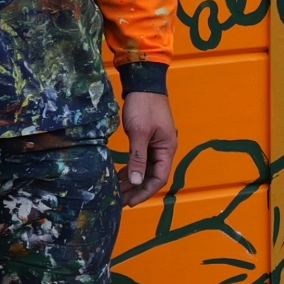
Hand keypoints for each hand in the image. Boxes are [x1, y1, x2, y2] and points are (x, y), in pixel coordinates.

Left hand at [120, 90, 178, 206]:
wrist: (144, 83)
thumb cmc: (144, 106)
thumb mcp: (139, 132)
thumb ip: (138, 158)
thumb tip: (137, 181)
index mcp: (167, 149)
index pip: (159, 178)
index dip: (145, 191)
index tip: (131, 201)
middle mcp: (164, 150)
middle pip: (152, 176)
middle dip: (137, 189)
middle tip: (120, 200)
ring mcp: (155, 144)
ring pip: (145, 169)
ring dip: (133, 180)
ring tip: (117, 191)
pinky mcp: (147, 139)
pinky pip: (140, 160)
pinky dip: (131, 169)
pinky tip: (120, 176)